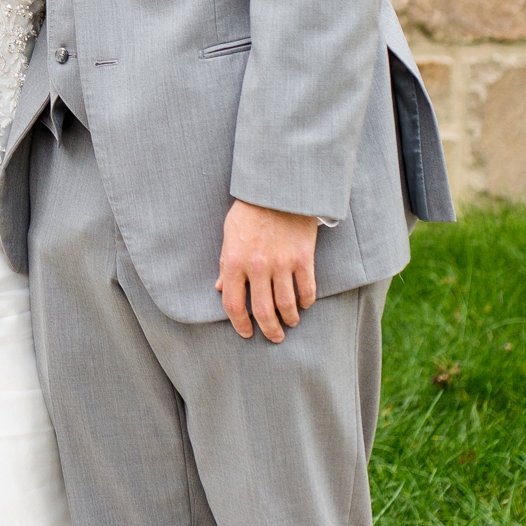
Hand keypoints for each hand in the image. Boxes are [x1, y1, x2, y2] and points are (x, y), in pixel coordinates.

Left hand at [215, 200, 319, 344]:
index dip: (239, 324)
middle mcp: (257, 266)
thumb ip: (225, 263)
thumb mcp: (229, 234)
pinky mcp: (303, 258)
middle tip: (274, 337)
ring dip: (289, 319)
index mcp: (234, 261)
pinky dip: (306, 301)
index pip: (233, 304)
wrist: (278, 188)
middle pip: (262, 311)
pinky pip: (306, 289)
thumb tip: (219, 287)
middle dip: (269, 330)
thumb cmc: (250, 211)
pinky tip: (304, 304)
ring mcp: (282, 263)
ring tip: (290, 323)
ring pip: (286, 305)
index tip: (246, 333)